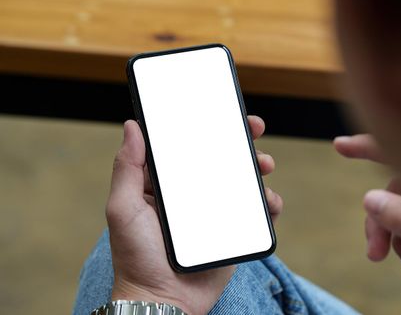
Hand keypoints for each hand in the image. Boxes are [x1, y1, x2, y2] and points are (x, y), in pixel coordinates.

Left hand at [106, 116, 281, 313]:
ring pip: (243, 181)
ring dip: (258, 167)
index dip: (206, 126)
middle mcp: (194, 194)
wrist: (164, 300)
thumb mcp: (123, 209)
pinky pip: (257, 212)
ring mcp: (216, 211)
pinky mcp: (233, 230)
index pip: (189, 147)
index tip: (222, 111)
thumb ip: (126, 168)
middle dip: (241, 140)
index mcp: (168, 183)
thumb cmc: (136, 257)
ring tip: (264, 165)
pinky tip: (269, 200)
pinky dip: (269, 202)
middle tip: (253, 128)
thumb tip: (132, 126)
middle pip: (222, 158)